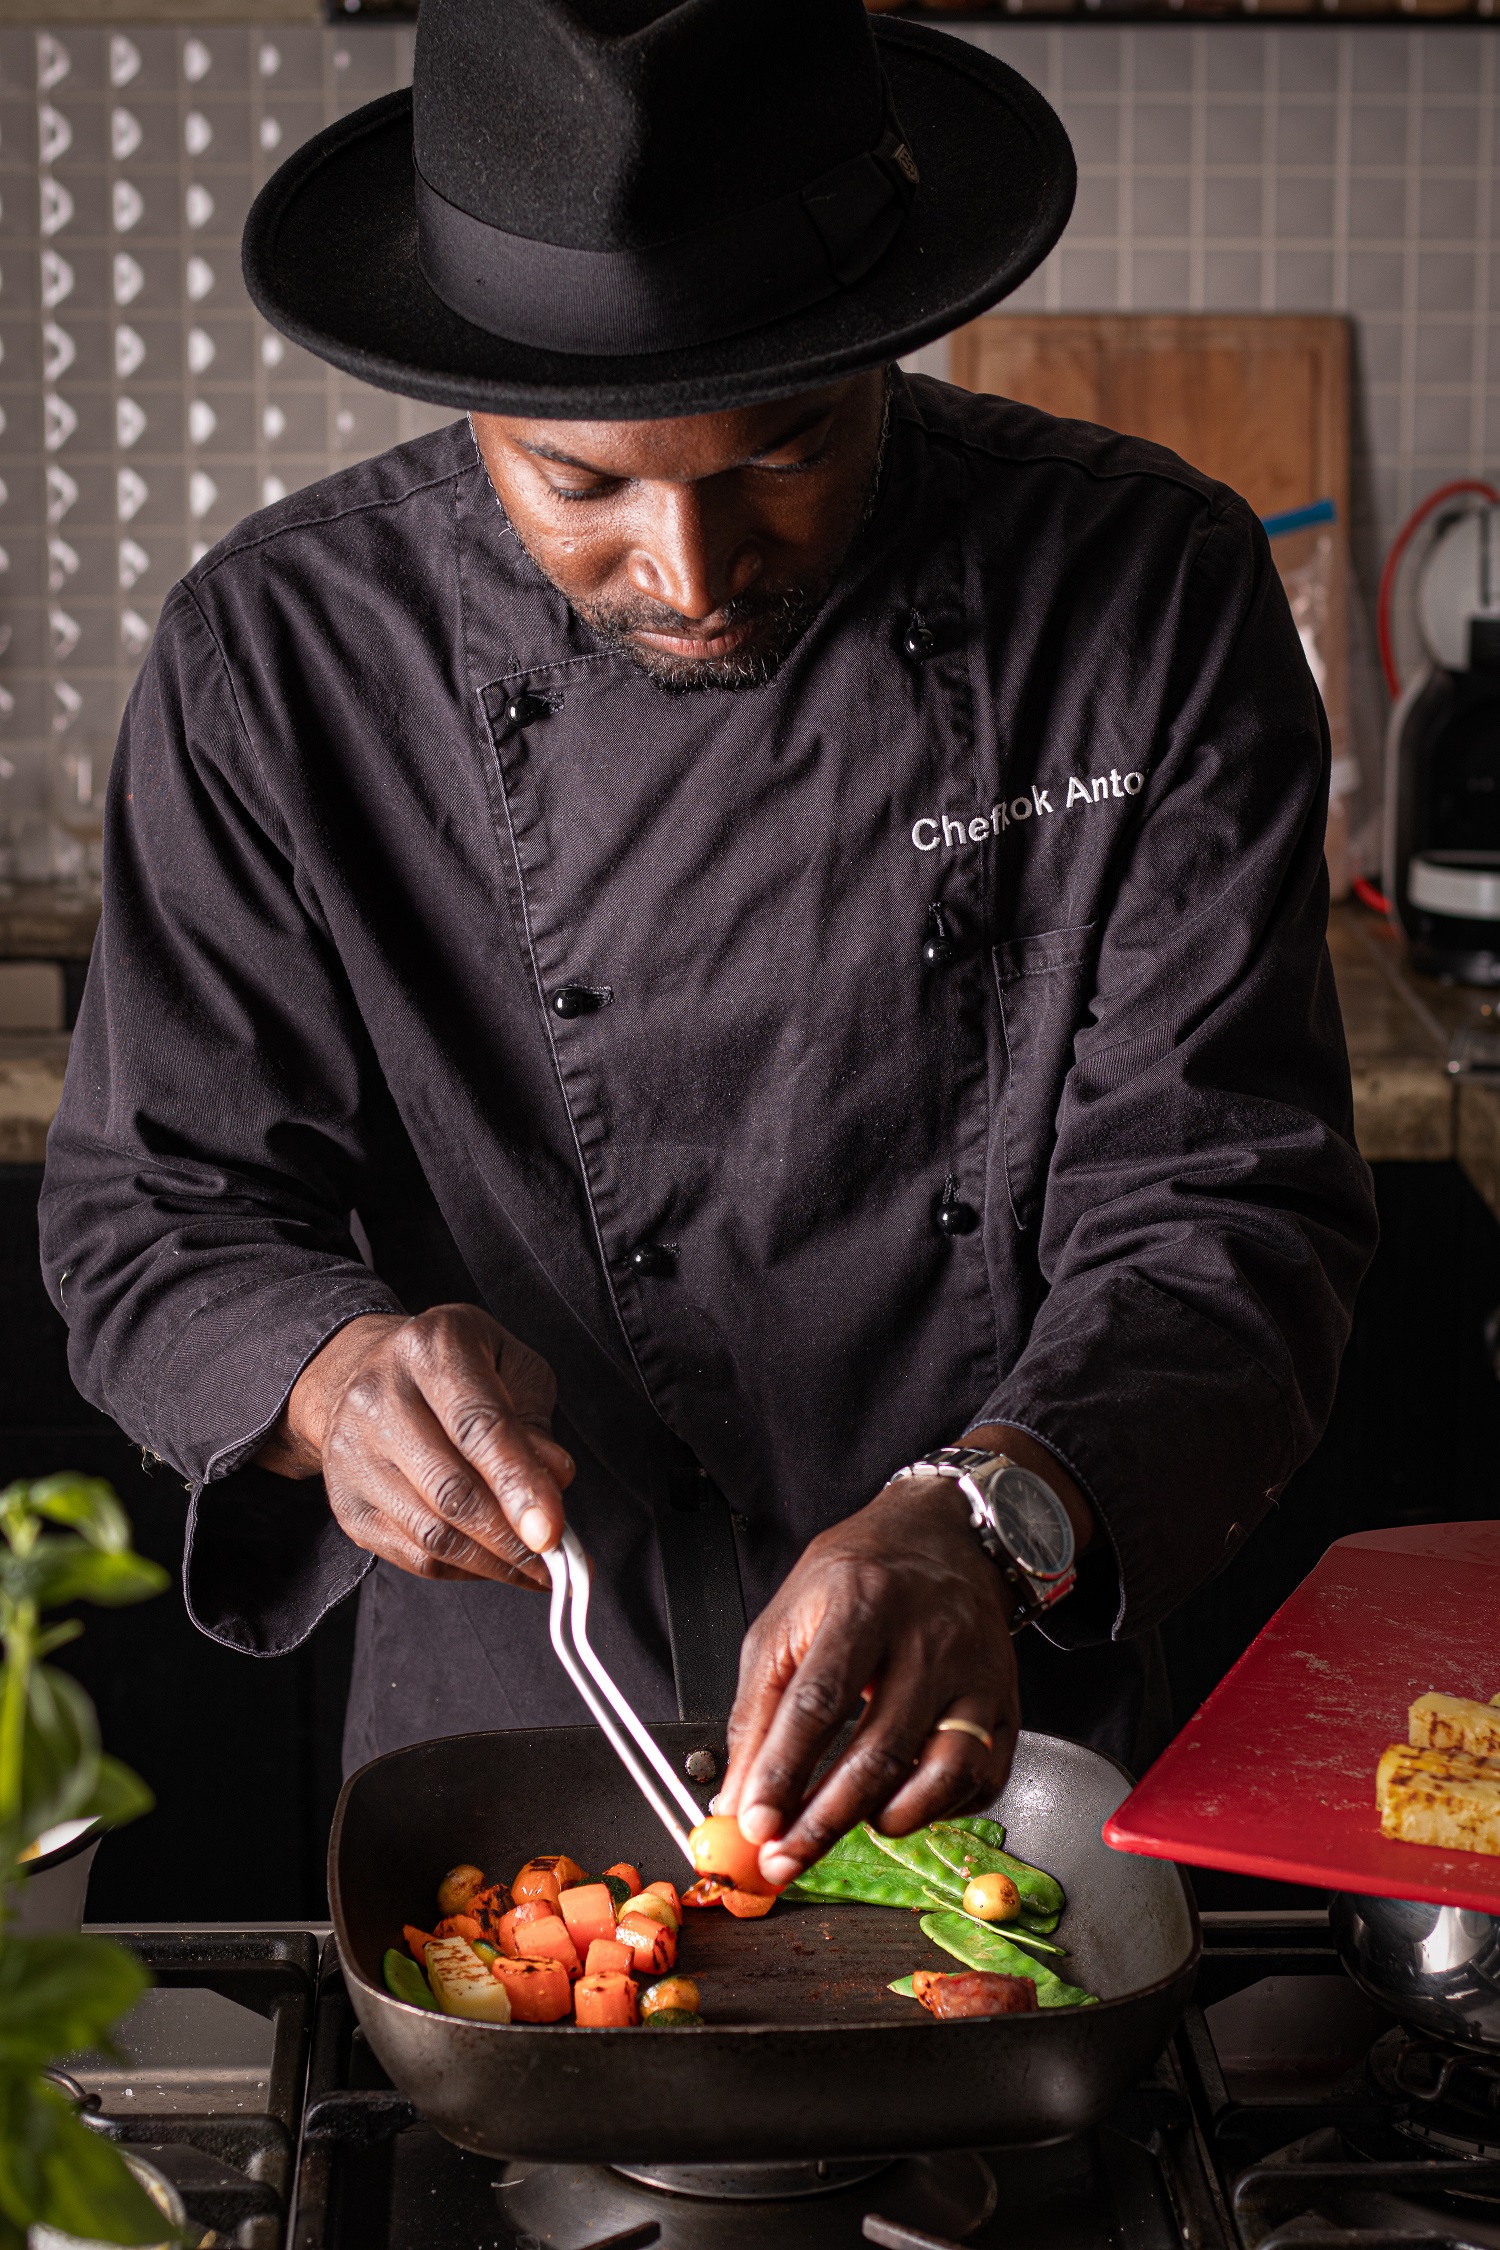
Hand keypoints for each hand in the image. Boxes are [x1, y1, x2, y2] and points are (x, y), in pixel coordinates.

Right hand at [254, 1305, 573, 1588]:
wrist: (364, 1369)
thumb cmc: (453, 1365)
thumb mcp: (509, 1364)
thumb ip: (534, 1420)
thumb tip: (556, 1480)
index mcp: (430, 1350)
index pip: (477, 1426)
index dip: (518, 1483)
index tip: (552, 1530)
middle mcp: (380, 1398)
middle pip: (451, 1489)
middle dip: (510, 1537)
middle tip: (556, 1560)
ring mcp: (354, 1454)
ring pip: (430, 1532)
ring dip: (492, 1561)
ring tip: (534, 1568)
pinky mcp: (346, 1503)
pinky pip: (411, 1554)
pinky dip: (462, 1569)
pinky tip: (493, 1563)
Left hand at [716, 1478, 1020, 1889]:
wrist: (943, 1537)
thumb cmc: (859, 1576)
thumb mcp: (789, 1618)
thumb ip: (758, 1709)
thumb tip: (738, 1796)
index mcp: (864, 1602)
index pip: (820, 1700)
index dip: (784, 1770)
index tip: (755, 1822)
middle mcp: (929, 1638)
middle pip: (880, 1749)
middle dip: (825, 1820)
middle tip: (785, 1859)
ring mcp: (977, 1673)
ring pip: (944, 1773)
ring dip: (888, 1819)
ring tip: (848, 1824)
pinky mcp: (1006, 1703)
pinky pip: (982, 1779)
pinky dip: (939, 1810)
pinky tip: (902, 1805)